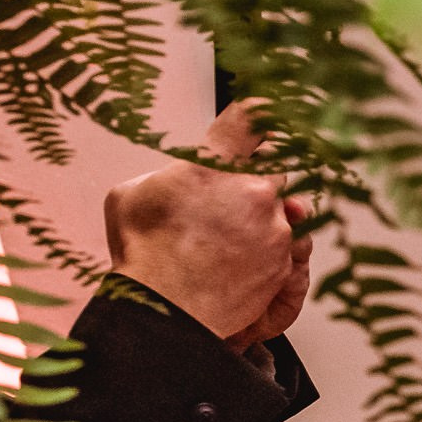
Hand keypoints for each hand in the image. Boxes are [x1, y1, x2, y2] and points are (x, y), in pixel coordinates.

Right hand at [105, 102, 304, 348]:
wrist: (166, 312)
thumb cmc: (143, 252)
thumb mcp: (133, 195)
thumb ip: (169, 176)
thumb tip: (182, 181)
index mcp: (214, 165)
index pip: (252, 118)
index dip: (262, 112)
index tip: (269, 109)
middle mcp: (254, 191)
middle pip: (277, 167)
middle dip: (261, 176)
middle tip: (238, 193)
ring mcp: (275, 230)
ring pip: (285, 210)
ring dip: (266, 218)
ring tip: (234, 236)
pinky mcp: (285, 265)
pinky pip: (289, 247)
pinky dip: (271, 250)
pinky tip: (242, 261)